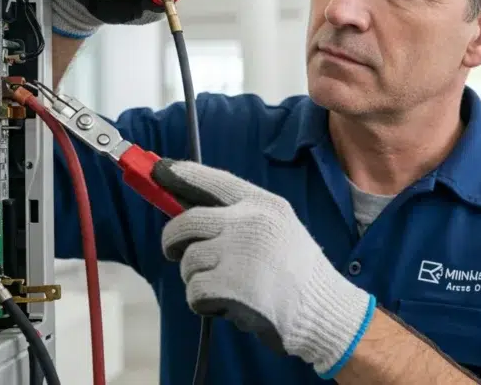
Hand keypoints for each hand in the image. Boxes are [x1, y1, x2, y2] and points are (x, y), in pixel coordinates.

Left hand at [151, 160, 376, 376]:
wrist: (322, 310)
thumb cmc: (297, 273)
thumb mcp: (279, 228)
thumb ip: (240, 217)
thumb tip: (189, 213)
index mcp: (263, 205)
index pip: (213, 181)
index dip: (181, 174)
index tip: (158, 170)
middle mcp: (248, 222)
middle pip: (185, 222)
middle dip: (172, 240)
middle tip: (173, 252)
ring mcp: (237, 253)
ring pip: (187, 261)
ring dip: (197, 278)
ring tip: (227, 287)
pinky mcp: (227, 284)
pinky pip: (193, 290)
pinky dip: (203, 302)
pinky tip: (227, 304)